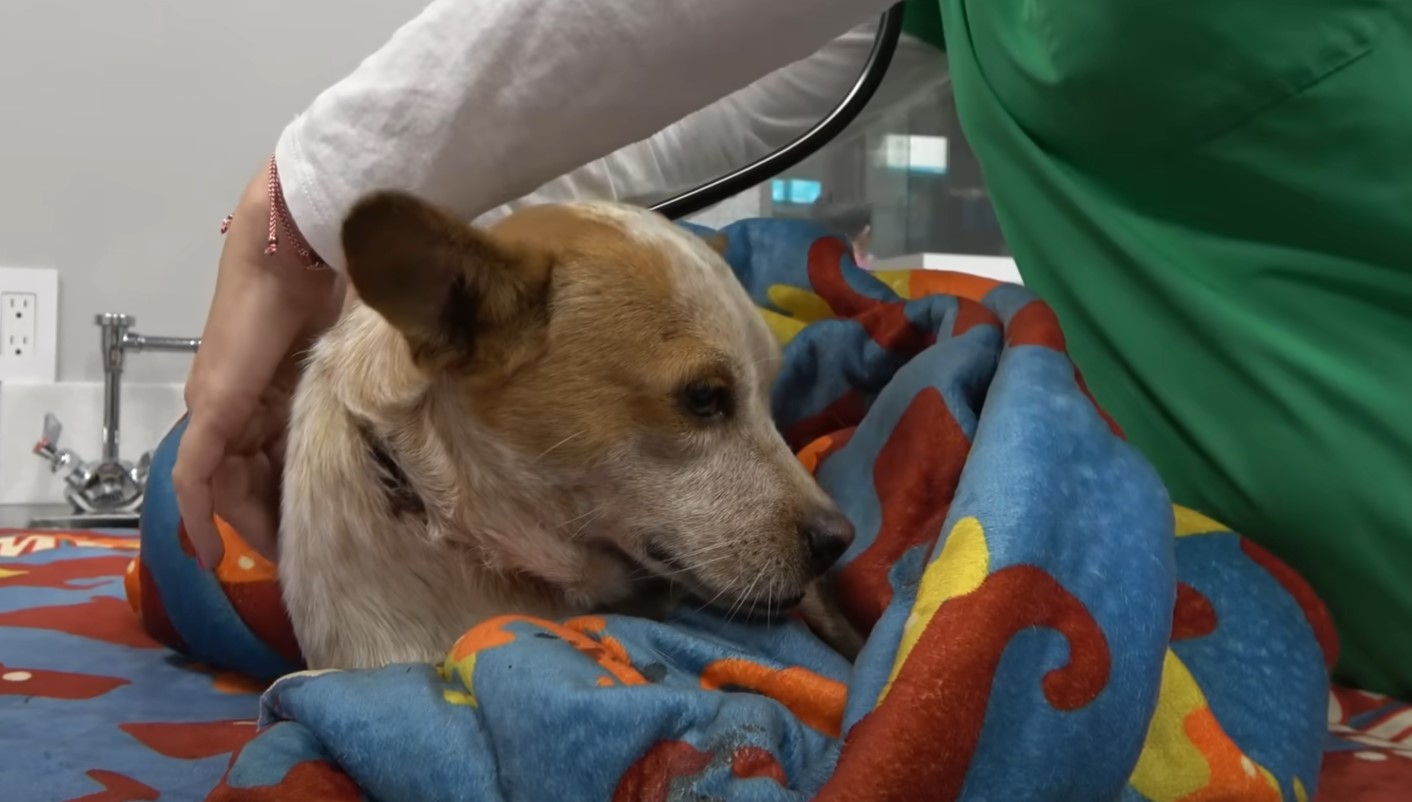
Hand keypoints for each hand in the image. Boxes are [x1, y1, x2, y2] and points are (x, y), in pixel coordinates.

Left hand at [173, 163, 342, 568]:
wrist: (301, 242)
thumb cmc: (339, 282)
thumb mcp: (354, 354)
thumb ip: (364, 386)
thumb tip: (416, 407)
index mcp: (269, 389)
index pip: (269, 458)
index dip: (289, 496)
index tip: (320, 530)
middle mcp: (238, 401)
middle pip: (245, 478)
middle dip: (272, 518)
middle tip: (307, 553)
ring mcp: (221, 405)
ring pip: (224, 483)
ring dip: (248, 522)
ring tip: (284, 554)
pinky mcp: (215, 407)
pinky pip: (198, 474)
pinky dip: (201, 512)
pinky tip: (213, 551)